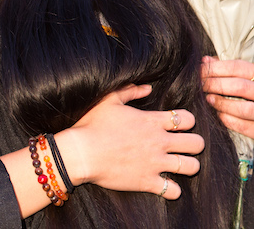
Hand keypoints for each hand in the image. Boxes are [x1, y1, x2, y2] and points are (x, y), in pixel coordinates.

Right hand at [55, 84, 202, 199]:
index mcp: (152, 121)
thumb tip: (148, 88)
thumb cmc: (92, 124)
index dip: (187, 121)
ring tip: (179, 165)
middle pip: (197, 143)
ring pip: (192, 167)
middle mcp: (159, 142)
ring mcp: (155, 163)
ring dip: (189, 166)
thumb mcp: (109, 100)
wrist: (81, 152)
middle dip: (194, 144)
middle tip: (184, 146)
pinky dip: (173, 190)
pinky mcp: (147, 181)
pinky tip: (166, 185)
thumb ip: (130, 91)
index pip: (187, 119)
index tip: (178, 125)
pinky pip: (173, 190)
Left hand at [201, 56, 253, 137]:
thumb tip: (205, 60)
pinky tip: (219, 114)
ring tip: (208, 99)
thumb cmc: (250, 90)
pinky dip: (228, 120)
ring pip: (243, 109)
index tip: (200, 70)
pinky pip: (244, 126)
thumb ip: (227, 68)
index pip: (238, 67)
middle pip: (239, 86)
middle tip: (200, 85)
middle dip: (215, 85)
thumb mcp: (245, 76)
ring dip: (222, 104)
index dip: (215, 68)